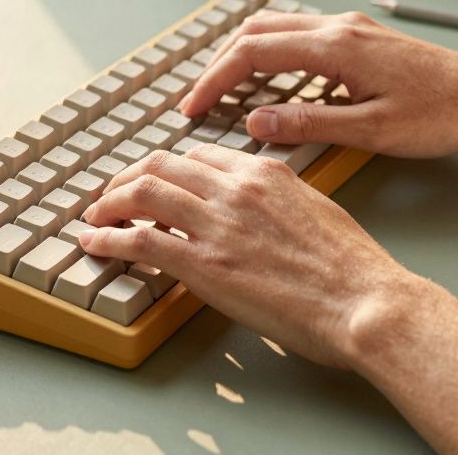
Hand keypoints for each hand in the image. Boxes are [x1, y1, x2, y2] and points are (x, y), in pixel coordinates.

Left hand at [79, 144, 421, 367]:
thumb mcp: (317, 211)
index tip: (155, 182)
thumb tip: (262, 212)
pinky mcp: (204, 263)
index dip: (169, 168)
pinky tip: (93, 244)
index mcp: (265, 173)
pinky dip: (107, 237)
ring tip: (94, 216)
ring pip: (142, 192)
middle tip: (111, 195)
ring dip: (108, 203)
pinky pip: (138, 239)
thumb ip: (280, 201)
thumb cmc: (353, 269)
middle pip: (162, 165)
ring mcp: (217, 224)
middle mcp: (235, 189)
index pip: (200, 156)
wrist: (364, 301)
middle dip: (128, 178)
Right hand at [182, 11, 457, 157]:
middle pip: (256, 32)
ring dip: (243, 57)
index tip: (192, 108)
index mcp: (337, 47)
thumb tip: (255, 123)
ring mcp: (350, 29)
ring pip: (276, 29)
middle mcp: (339, 28)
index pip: (253, 54)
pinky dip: (271, 55)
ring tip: (223, 92)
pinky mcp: (360, 38)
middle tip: (197, 101)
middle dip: (219, 65)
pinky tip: (270, 85)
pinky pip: (300, 37)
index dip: (215, 80)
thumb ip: (309, 124)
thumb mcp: (372, 131)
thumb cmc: (442, 115)